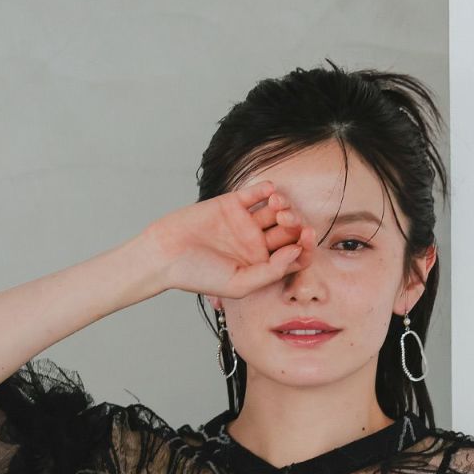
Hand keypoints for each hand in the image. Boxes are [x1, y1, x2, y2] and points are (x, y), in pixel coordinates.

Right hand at [141, 180, 316, 300]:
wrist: (166, 254)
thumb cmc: (199, 275)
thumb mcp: (239, 284)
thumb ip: (271, 271)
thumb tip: (297, 252)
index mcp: (262, 266)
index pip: (294, 256)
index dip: (306, 247)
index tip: (306, 239)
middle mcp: (257, 244)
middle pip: (289, 231)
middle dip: (296, 224)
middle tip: (289, 221)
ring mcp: (246, 223)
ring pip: (276, 210)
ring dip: (283, 205)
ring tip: (277, 207)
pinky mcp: (232, 204)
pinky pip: (256, 193)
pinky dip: (266, 189)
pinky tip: (268, 192)